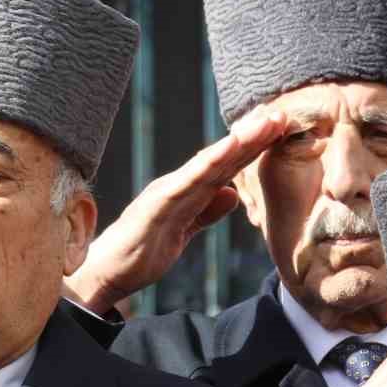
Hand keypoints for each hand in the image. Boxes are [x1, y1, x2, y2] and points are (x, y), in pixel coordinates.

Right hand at [64, 107, 288, 314]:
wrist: (105, 272)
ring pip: (208, 164)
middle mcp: (178, 185)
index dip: (253, 148)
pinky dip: (206, 167)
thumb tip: (232, 193)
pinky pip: (185, 185)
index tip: (280, 131)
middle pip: (221, 158)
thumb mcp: (185, 232)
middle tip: (282, 115)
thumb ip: (207, 212)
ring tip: (263, 125)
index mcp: (187, 192)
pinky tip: (226, 153)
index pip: (226, 166)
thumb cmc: (141, 252)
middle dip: (252, 136)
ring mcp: (166, 192)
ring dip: (237, 144)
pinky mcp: (156, 206)